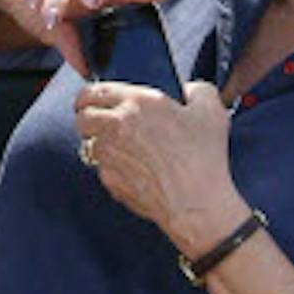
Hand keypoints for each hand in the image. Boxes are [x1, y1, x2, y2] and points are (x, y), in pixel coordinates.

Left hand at [73, 78, 247, 253]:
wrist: (197, 203)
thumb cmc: (204, 158)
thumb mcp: (212, 112)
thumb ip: (198, 90)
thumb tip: (187, 90)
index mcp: (138, 102)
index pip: (94, 92)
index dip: (89, 96)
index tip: (91, 101)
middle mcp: (116, 125)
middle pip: (82, 117)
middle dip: (88, 118)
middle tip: (100, 124)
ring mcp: (109, 154)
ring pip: (89, 144)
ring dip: (101, 144)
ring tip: (122, 149)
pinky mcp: (109, 178)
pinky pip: (101, 168)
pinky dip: (112, 168)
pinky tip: (134, 171)